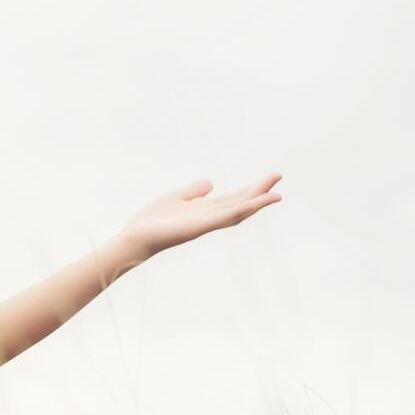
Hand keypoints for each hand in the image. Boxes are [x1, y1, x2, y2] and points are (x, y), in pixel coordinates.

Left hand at [115, 173, 283, 261]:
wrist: (137, 237)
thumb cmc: (152, 221)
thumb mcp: (176, 198)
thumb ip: (194, 191)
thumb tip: (211, 182)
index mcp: (205, 210)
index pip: (234, 199)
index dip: (251, 190)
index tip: (269, 179)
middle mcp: (209, 217)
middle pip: (240, 203)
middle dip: (259, 192)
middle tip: (278, 177)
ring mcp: (207, 223)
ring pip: (238, 212)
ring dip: (257, 203)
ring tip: (276, 194)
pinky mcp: (200, 226)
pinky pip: (224, 217)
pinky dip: (240, 210)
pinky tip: (253, 203)